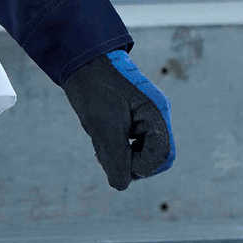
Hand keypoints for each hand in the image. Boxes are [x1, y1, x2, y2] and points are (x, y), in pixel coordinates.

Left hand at [60, 50, 175, 190]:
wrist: (79, 58)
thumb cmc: (92, 87)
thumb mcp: (102, 125)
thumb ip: (115, 157)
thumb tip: (121, 184)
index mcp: (155, 113)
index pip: (162, 157)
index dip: (140, 166)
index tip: (115, 157)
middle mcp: (155, 114)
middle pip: (156, 156)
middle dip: (132, 162)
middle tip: (106, 152)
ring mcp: (145, 114)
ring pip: (143, 150)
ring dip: (123, 154)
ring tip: (101, 142)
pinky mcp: (132, 115)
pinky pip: (133, 141)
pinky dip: (118, 145)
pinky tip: (101, 138)